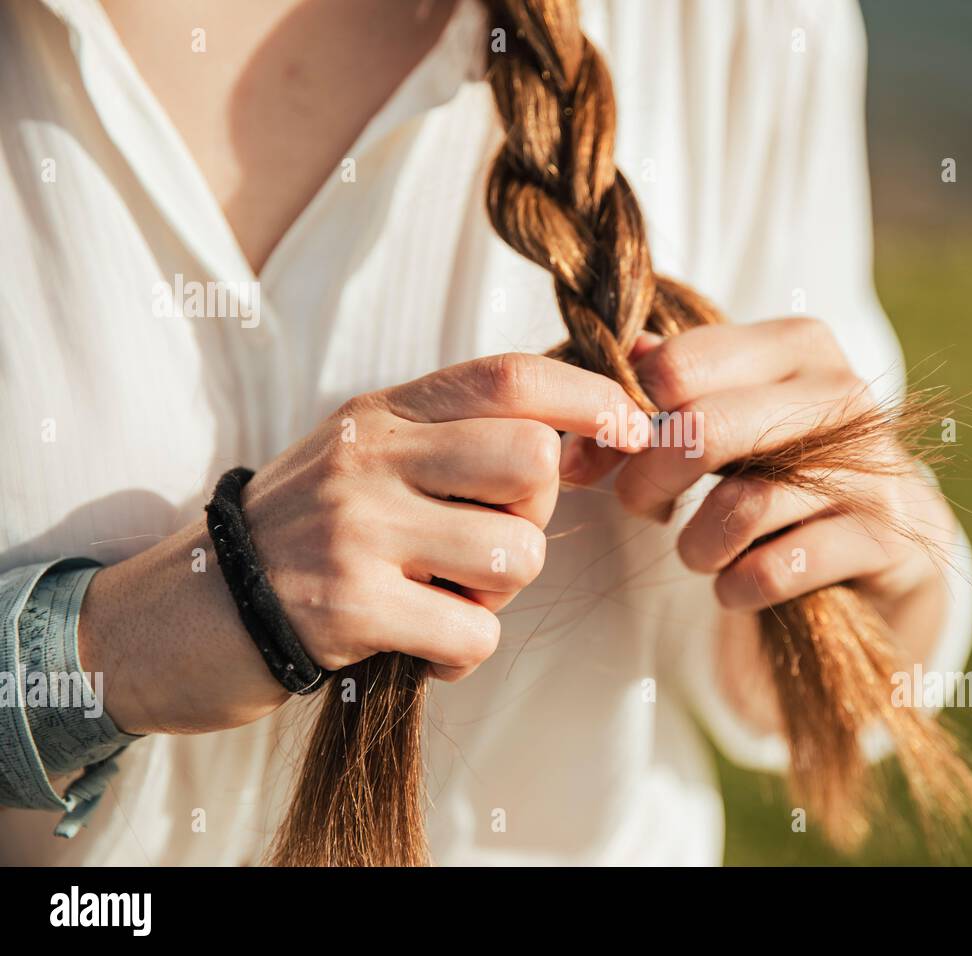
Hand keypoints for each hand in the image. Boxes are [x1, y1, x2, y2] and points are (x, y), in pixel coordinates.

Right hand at [78, 354, 650, 734]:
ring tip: (444, 595)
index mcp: (379, 415)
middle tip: (488, 539)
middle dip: (535, 512)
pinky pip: (475, 631)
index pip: (507, 377)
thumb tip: (576, 434)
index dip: (588, 396)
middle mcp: (368, 459)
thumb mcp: (363, 461)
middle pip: (530, 459)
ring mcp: (357, 530)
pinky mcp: (349, 608)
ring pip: (516, 552)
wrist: (180, 617)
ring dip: (499, 591)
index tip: (631, 426)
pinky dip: (463, 650)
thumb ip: (450, 439)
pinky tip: (421, 644)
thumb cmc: (297, 538)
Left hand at [562, 318, 959, 667]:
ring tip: (696, 552)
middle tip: (639, 505)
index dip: (623, 418)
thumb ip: (658, 393)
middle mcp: (841, 392)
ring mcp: (871, 465)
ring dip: (696, 545)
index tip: (606, 455)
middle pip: (707, 429)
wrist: (877, 544)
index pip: (680, 365)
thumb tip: (592, 395)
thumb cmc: (780, 466)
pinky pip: (777, 569)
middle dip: (649, 480)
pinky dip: (737, 587)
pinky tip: (736, 585)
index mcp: (795, 345)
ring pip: (742, 507)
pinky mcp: (884, 536)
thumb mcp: (724, 415)